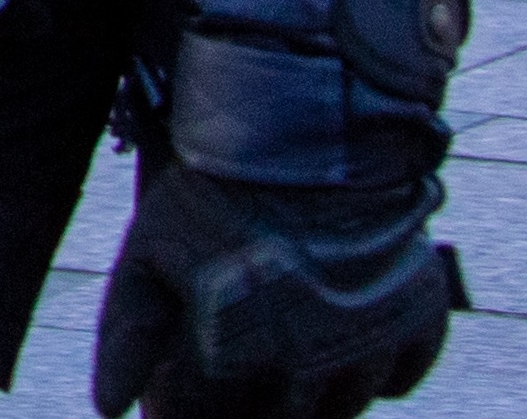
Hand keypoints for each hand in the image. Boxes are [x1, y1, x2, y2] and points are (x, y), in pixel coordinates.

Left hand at [92, 166, 458, 418]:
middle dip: (242, 406)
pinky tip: (341, 341)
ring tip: (278, 356)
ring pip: (338, 410)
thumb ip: (127, 336)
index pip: (201, 415)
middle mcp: (308, 366)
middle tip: (228, 366)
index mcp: (237, 355)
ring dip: (307, 397)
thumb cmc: (215, 194)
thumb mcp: (149, 255)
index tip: (168, 392)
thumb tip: (108, 408)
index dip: (177, 405)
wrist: (307, 136)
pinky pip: (397, 379)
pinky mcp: (419, 323)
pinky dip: (371, 372)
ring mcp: (370, 348)